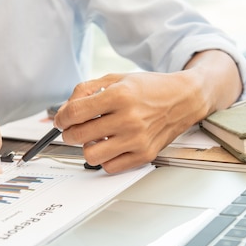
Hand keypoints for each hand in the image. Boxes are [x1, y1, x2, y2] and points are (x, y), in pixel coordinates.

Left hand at [54, 50, 241, 172]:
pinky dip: (105, 158)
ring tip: (94, 137)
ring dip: (87, 147)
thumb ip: (86, 90)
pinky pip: (109, 167)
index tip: (61, 119)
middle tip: (73, 129)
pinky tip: (110, 145)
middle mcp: (129, 119)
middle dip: (69, 133)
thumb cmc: (150, 88)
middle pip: (79, 136)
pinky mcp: (144, 155)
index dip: (61, 118)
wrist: (184, 99)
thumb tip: (64, 111)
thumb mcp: (116, 78)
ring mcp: (137, 140)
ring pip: (91, 156)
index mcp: (120, 96)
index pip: (75, 113)